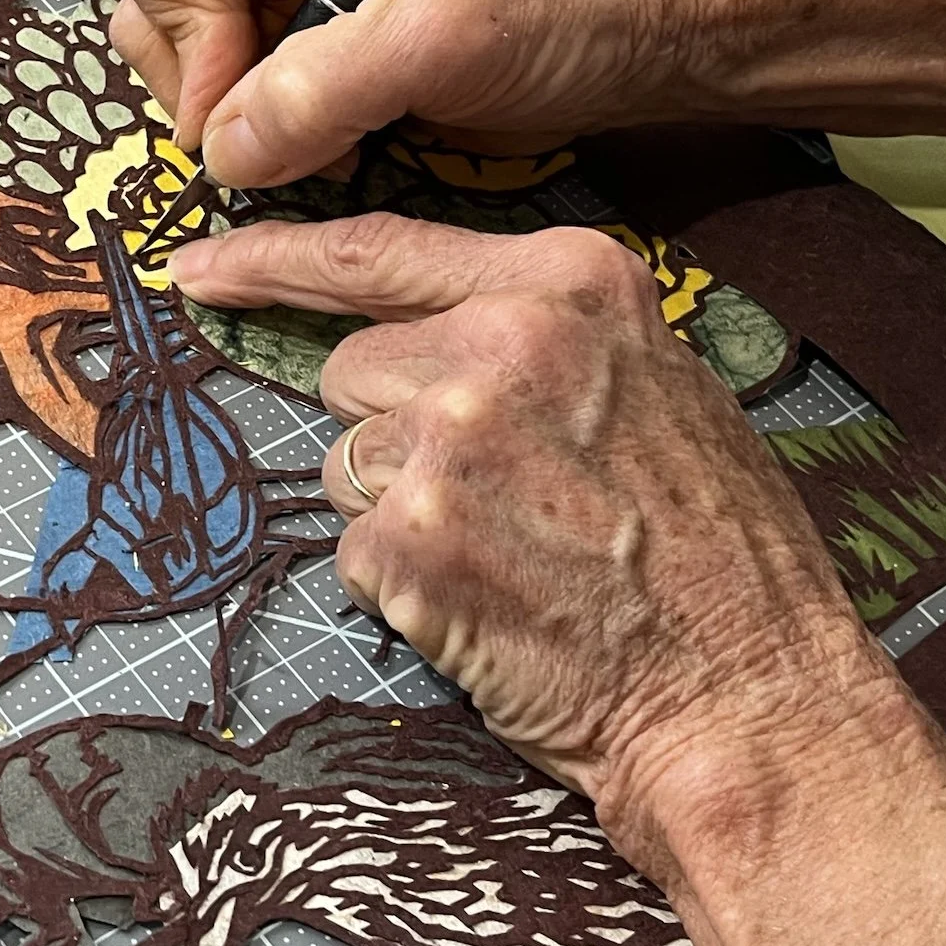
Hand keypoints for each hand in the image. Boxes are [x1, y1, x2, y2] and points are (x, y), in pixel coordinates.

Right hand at [101, 0, 708, 187]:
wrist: (649, 30)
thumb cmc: (575, 8)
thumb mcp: (447, 43)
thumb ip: (322, 90)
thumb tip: (220, 150)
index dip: (193, 41)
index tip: (259, 113)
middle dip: (215, 79)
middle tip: (306, 125)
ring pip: (179, 38)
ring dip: (243, 105)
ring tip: (338, 121)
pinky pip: (226, 62)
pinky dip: (266, 111)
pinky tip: (339, 118)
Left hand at [174, 212, 945, 945]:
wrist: (749, 696)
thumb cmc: (718, 553)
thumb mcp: (660, 386)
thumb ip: (548, 335)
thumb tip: (431, 326)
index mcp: (570, 283)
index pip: (377, 249)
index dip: (270, 259)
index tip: (196, 268)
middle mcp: (501, 342)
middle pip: (351, 371)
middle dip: (396, 433)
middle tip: (499, 500)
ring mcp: (448, 438)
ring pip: (346, 465)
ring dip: (399, 514)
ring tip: (510, 557)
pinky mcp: (408, 536)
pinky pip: (352, 551)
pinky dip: (403, 587)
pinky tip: (489, 607)